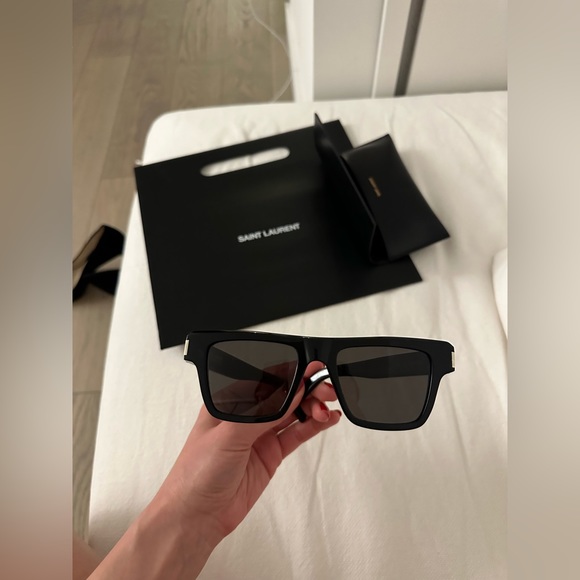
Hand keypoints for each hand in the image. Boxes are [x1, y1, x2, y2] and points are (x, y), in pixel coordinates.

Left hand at [157, 362, 339, 541]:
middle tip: (325, 390)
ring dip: (313, 406)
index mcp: (230, 399)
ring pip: (293, 412)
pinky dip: (314, 426)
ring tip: (328, 407)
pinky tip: (328, 419)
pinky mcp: (271, 453)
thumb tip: (293, 391)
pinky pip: (297, 434)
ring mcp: (260, 434)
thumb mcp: (229, 435)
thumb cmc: (196, 472)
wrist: (196, 516)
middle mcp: (247, 414)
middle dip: (307, 388)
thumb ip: (264, 413)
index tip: (311, 372)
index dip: (290, 373)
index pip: (266, 378)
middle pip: (284, 394)